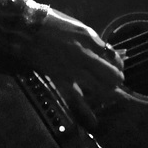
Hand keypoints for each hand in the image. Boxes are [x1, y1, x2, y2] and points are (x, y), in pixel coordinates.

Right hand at [27, 7, 123, 128]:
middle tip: (117, 83)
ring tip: (114, 98)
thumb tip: (106, 52)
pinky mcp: (60, 79)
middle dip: (116, 81)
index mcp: (90, 41)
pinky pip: (75, 99)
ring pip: (98, 88)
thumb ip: (93, 41)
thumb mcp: (79, 27)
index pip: (114, 57)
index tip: (118, 67)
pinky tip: (93, 122)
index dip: (119, 65)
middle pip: (110, 76)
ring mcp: (73, 70)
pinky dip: (85, 112)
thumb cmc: (54, 24)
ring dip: (108, 95)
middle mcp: (85, 56)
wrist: (28, 29)